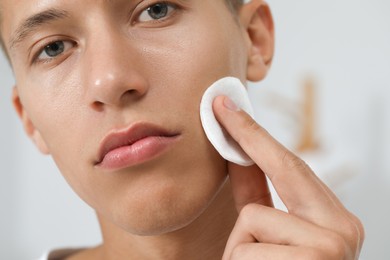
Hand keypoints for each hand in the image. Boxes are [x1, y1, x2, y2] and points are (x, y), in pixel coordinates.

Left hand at [213, 96, 363, 259]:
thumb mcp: (266, 235)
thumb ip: (255, 198)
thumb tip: (236, 156)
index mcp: (334, 220)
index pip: (291, 167)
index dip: (255, 136)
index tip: (228, 109)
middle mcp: (342, 228)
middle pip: (285, 167)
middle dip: (248, 134)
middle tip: (220, 104)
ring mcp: (331, 247)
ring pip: (253, 216)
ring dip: (238, 248)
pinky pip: (246, 248)